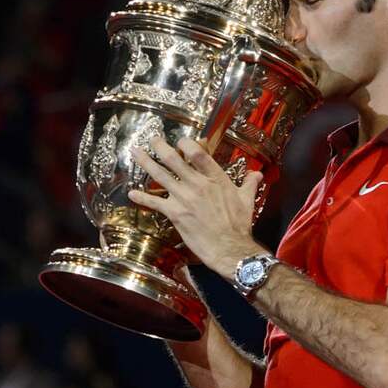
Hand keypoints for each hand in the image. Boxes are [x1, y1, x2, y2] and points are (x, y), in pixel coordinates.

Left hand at [127, 137, 265, 279]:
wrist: (230, 248)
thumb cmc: (239, 224)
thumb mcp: (247, 200)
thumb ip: (249, 184)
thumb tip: (257, 174)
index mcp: (215, 178)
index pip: (197, 153)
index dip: (186, 143)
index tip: (180, 141)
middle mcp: (197, 184)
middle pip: (173, 159)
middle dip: (160, 147)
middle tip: (152, 140)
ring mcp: (184, 197)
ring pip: (160, 175)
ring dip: (146, 163)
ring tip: (135, 153)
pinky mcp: (175, 213)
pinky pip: (154, 202)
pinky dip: (142, 197)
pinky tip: (131, 194)